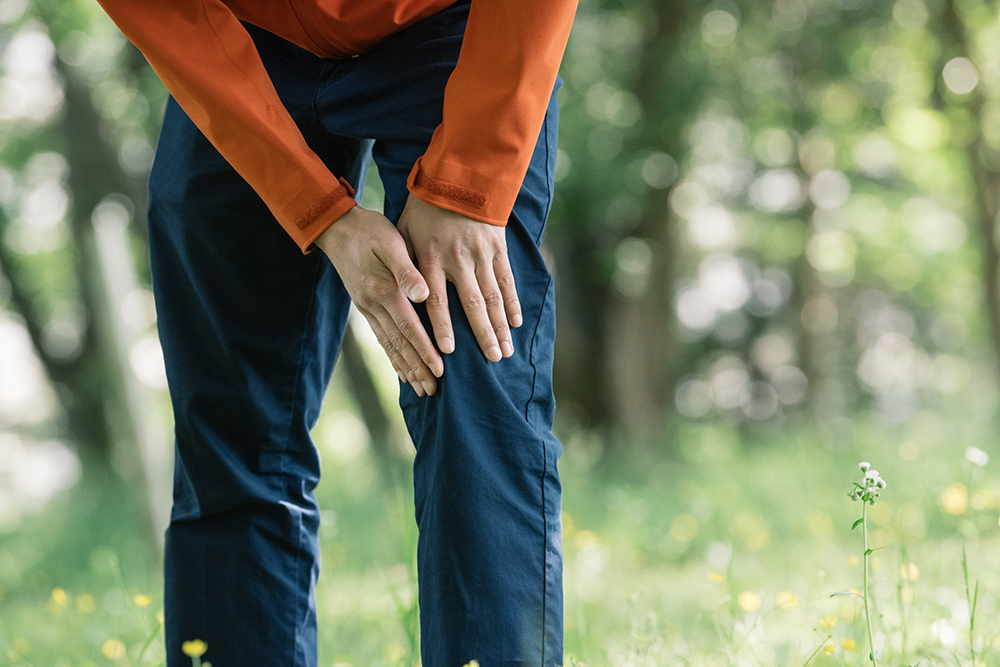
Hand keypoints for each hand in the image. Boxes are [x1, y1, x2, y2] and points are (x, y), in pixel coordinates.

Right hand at [316, 206, 442, 396]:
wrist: (337, 228)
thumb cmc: (369, 231)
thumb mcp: (390, 242)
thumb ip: (406, 270)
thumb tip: (423, 293)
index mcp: (384, 290)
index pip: (409, 327)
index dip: (424, 350)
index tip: (440, 370)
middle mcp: (374, 305)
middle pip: (399, 344)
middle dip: (417, 368)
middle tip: (434, 391)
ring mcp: (367, 308)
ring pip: (389, 345)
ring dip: (406, 368)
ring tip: (421, 389)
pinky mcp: (365, 307)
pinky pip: (380, 338)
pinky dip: (392, 357)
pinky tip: (402, 370)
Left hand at [397, 193, 520, 361]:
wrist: (458, 177)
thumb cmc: (423, 210)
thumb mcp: (404, 233)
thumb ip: (404, 266)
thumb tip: (404, 299)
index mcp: (431, 258)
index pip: (437, 299)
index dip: (442, 326)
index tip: (448, 351)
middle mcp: (458, 258)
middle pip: (473, 303)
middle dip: (483, 335)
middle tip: (492, 360)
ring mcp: (481, 253)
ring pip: (494, 296)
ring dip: (500, 326)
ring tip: (505, 350)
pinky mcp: (497, 247)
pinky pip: (507, 279)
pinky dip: (513, 302)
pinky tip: (516, 323)